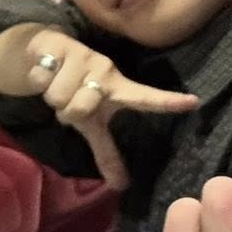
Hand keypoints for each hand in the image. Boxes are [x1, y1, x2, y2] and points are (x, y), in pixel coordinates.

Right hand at [20, 31, 198, 188]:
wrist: (45, 54)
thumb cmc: (76, 88)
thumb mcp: (92, 123)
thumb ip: (106, 153)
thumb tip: (120, 187)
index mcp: (118, 89)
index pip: (145, 99)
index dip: (167, 102)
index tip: (193, 102)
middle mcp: (104, 69)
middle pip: (82, 108)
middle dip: (68, 111)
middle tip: (70, 100)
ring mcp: (83, 56)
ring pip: (59, 96)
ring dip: (51, 97)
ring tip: (57, 85)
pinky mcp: (59, 45)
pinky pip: (43, 79)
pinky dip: (38, 81)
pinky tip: (45, 71)